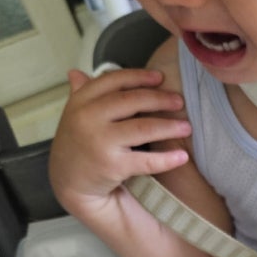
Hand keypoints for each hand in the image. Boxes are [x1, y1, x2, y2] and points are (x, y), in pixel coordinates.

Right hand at [49, 67, 192, 212]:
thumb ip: (80, 94)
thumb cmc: (77, 146)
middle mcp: (88, 118)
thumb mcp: (73, 116)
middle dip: (159, 99)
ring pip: (143, 128)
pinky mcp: (112, 166)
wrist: (69, 183)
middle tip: (179, 102)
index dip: (139, 77)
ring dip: (169, 126)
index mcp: (81, 101)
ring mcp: (100, 142)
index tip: (160, 77)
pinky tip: (182, 157)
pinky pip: (146, 161)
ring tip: (187, 127)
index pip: (113, 81)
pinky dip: (166, 159)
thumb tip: (77, 72)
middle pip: (131, 101)